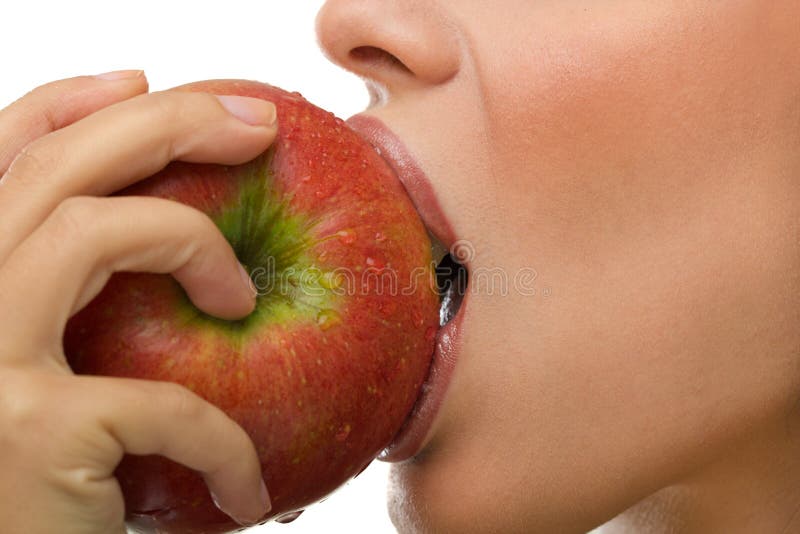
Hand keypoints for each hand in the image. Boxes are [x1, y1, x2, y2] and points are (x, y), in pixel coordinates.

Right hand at [0, 71, 276, 532]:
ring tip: (244, 294)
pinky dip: (224, 443)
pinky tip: (247, 488)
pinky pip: (164, 403)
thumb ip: (66, 295)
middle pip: (51, 170)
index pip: (0, 157)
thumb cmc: (37, 490)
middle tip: (254, 123)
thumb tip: (143, 219)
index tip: (144, 80)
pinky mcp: (29, 434)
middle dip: (164, 124)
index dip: (68, 103)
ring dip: (192, 242)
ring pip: (88, 232)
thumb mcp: (41, 375)